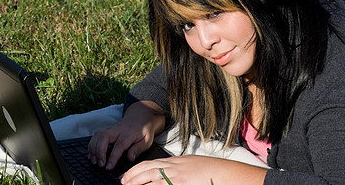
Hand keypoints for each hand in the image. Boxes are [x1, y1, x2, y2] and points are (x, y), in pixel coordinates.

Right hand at [87, 101, 164, 169]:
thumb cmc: (143, 130)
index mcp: (128, 133)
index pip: (119, 146)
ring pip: (98, 136)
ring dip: (93, 148)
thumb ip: (138, 149)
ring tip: (94, 161)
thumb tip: (130, 158)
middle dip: (99, 152)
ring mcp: (110, 128)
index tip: (108, 167)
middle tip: (100, 164)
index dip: (113, 157)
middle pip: (104, 137)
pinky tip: (91, 154)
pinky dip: (91, 145)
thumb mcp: (146, 140)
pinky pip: (96, 135)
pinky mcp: (106, 129)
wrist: (140, 117)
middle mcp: (117, 130)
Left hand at [120, 155, 267, 184]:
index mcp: (173, 162)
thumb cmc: (206, 169)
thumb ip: (173, 168)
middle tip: (122, 183)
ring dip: (138, 184)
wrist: (222, 172)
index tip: (126, 176)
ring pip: (151, 180)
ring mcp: (176, 179)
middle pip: (146, 171)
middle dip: (132, 177)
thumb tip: (161, 173)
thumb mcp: (187, 164)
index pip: (148, 164)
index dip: (135, 170)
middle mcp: (172, 169)